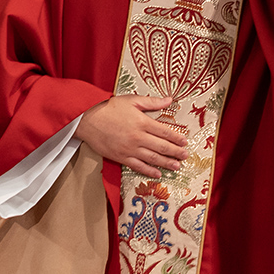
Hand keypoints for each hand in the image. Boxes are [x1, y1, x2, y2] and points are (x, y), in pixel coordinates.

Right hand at [74, 94, 188, 178]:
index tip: (185, 141)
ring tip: (177, 166)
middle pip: (162, 147)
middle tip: (185, 156)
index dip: (176, 137)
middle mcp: (138, 137)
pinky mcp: (121, 157)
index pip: (165, 131)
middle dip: (175, 152)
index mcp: (142, 122)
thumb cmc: (109, 107)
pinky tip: (158, 174)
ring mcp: (130, 149)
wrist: (87, 120)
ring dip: (166, 163)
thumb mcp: (132, 100)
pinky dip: (149, 171)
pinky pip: (138, 166)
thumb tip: (169, 100)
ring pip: (152, 158)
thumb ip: (152, 102)